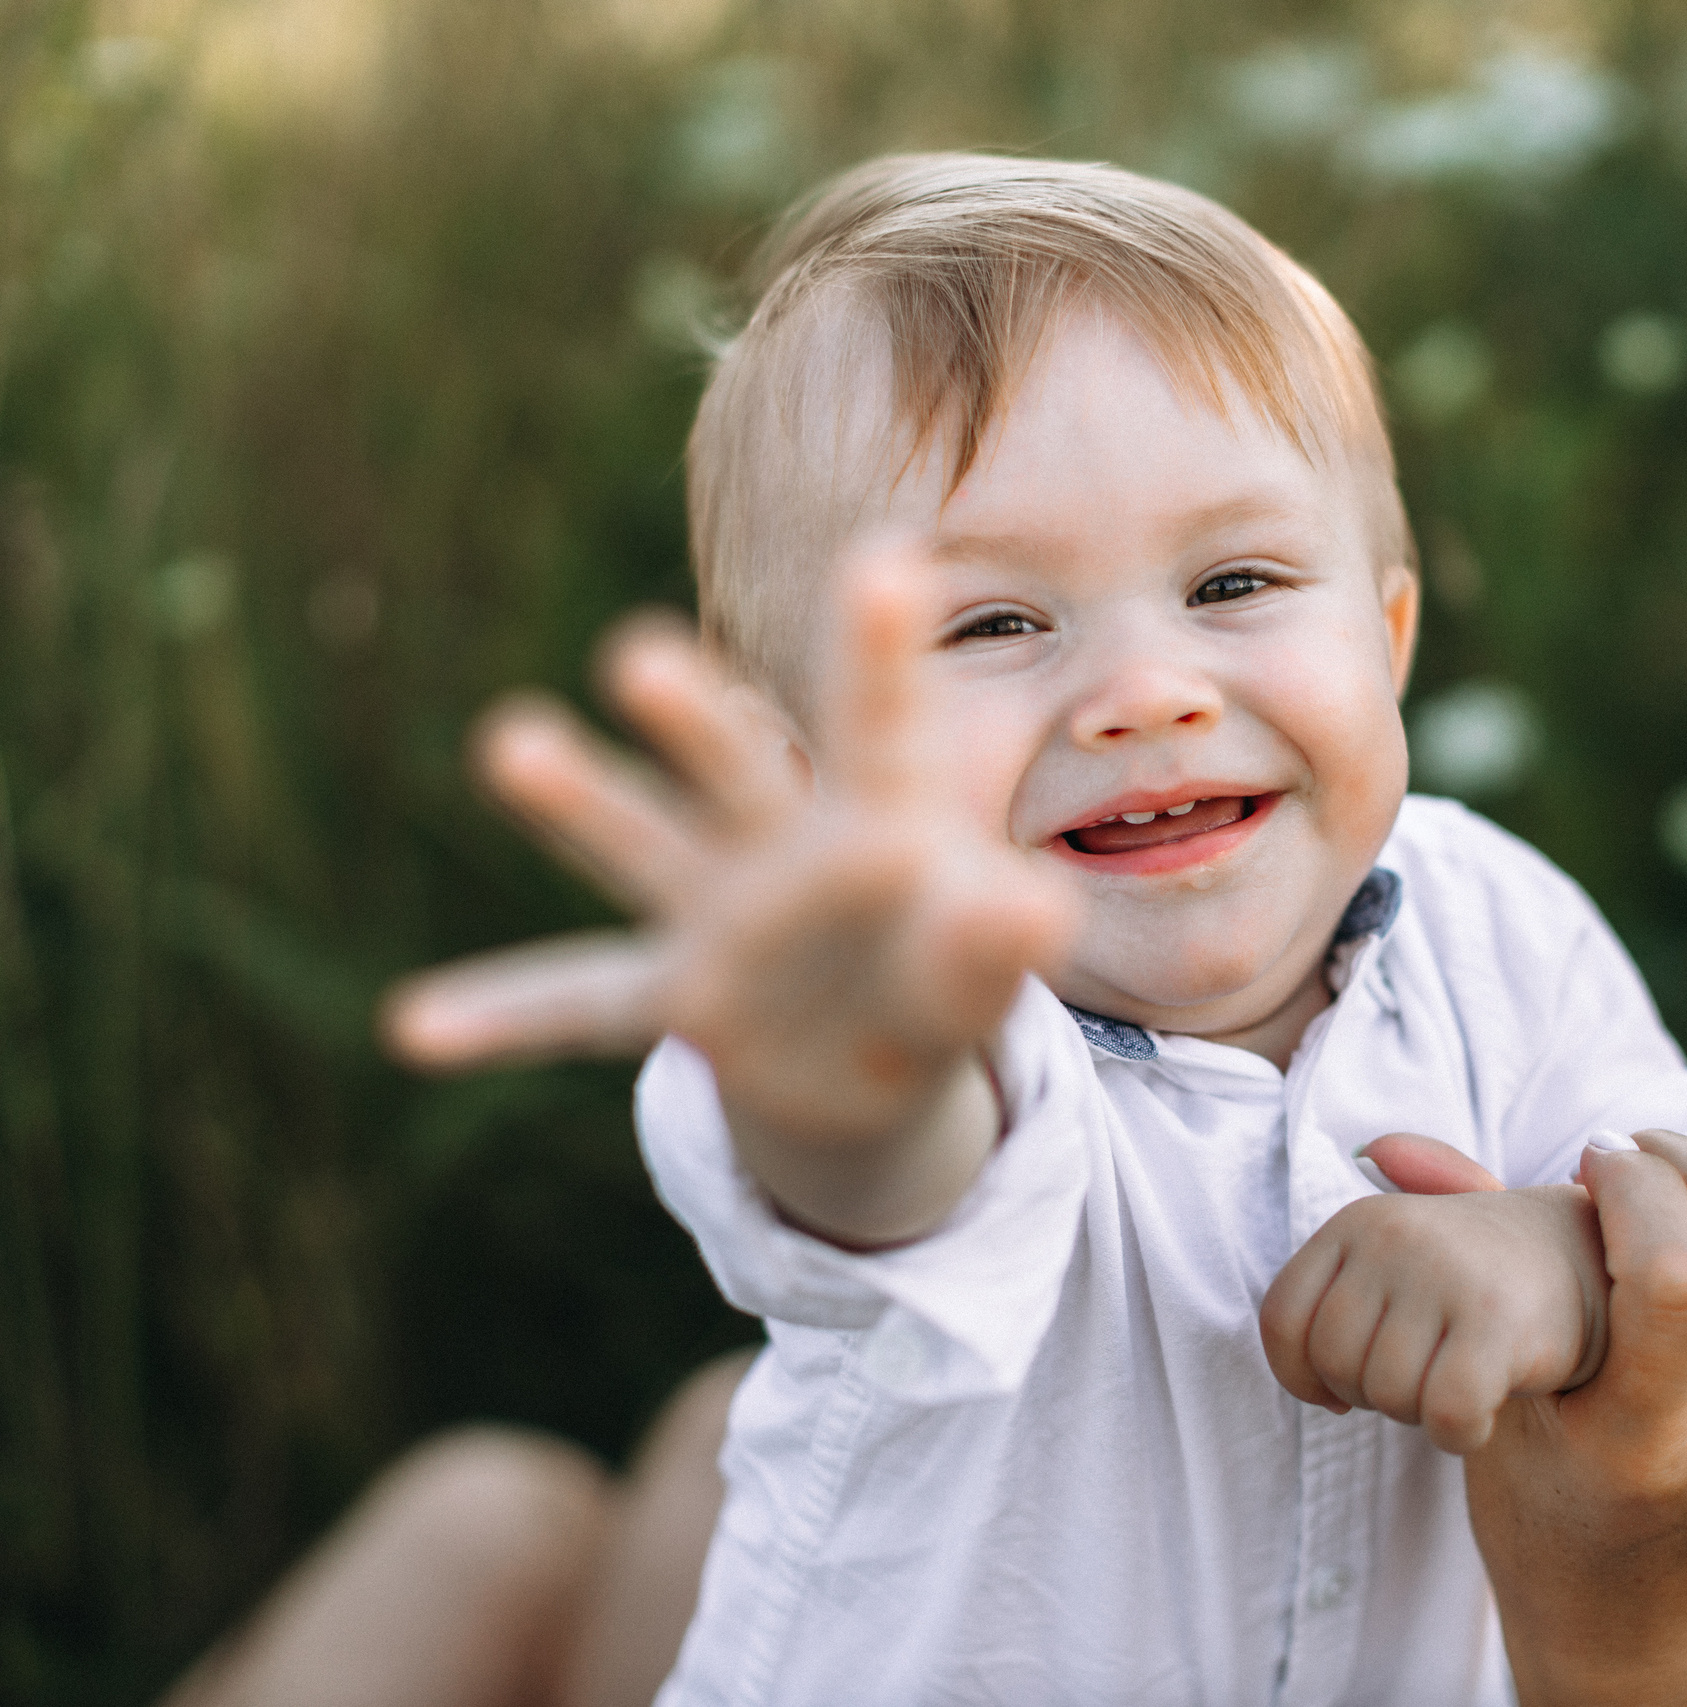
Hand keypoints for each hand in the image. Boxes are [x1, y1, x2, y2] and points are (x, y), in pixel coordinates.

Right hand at [379, 546, 1079, 1244]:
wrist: (878, 1051)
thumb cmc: (940, 971)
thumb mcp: (980, 962)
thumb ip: (996, 941)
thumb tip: (1032, 911)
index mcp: (881, 814)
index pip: (884, 723)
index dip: (883, 649)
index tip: (886, 557)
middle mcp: (781, 843)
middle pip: (738, 769)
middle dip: (694, 719)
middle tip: (639, 654)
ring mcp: (717, 914)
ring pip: (643, 847)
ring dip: (580, 801)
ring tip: (508, 739)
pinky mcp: (677, 997)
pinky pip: (583, 1002)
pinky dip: (505, 1015)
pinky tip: (412, 1029)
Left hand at [1258, 1137, 1605, 1454]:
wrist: (1593, 1263)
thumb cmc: (1478, 1276)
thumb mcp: (1406, 1245)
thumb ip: (1349, 1255)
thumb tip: (1364, 1156)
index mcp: (1359, 1220)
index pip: (1281, 1321)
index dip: (1302, 1375)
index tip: (1341, 1390)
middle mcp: (1396, 1235)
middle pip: (1333, 1366)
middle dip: (1372, 1395)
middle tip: (1423, 1374)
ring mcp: (1446, 1274)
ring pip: (1387, 1397)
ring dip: (1421, 1414)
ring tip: (1458, 1377)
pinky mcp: (1498, 1323)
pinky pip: (1446, 1417)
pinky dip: (1462, 1434)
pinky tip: (1486, 1409)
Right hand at [1463, 1129, 1686, 1706]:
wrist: (1640, 1623)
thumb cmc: (1543, 1496)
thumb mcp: (1496, 1403)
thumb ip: (1457, 1270)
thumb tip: (1390, 1140)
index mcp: (1647, 1446)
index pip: (1676, 1273)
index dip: (1636, 1184)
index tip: (1590, 1160)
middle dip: (1683, 1158)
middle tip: (1631, 1154)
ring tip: (1677, 1177)